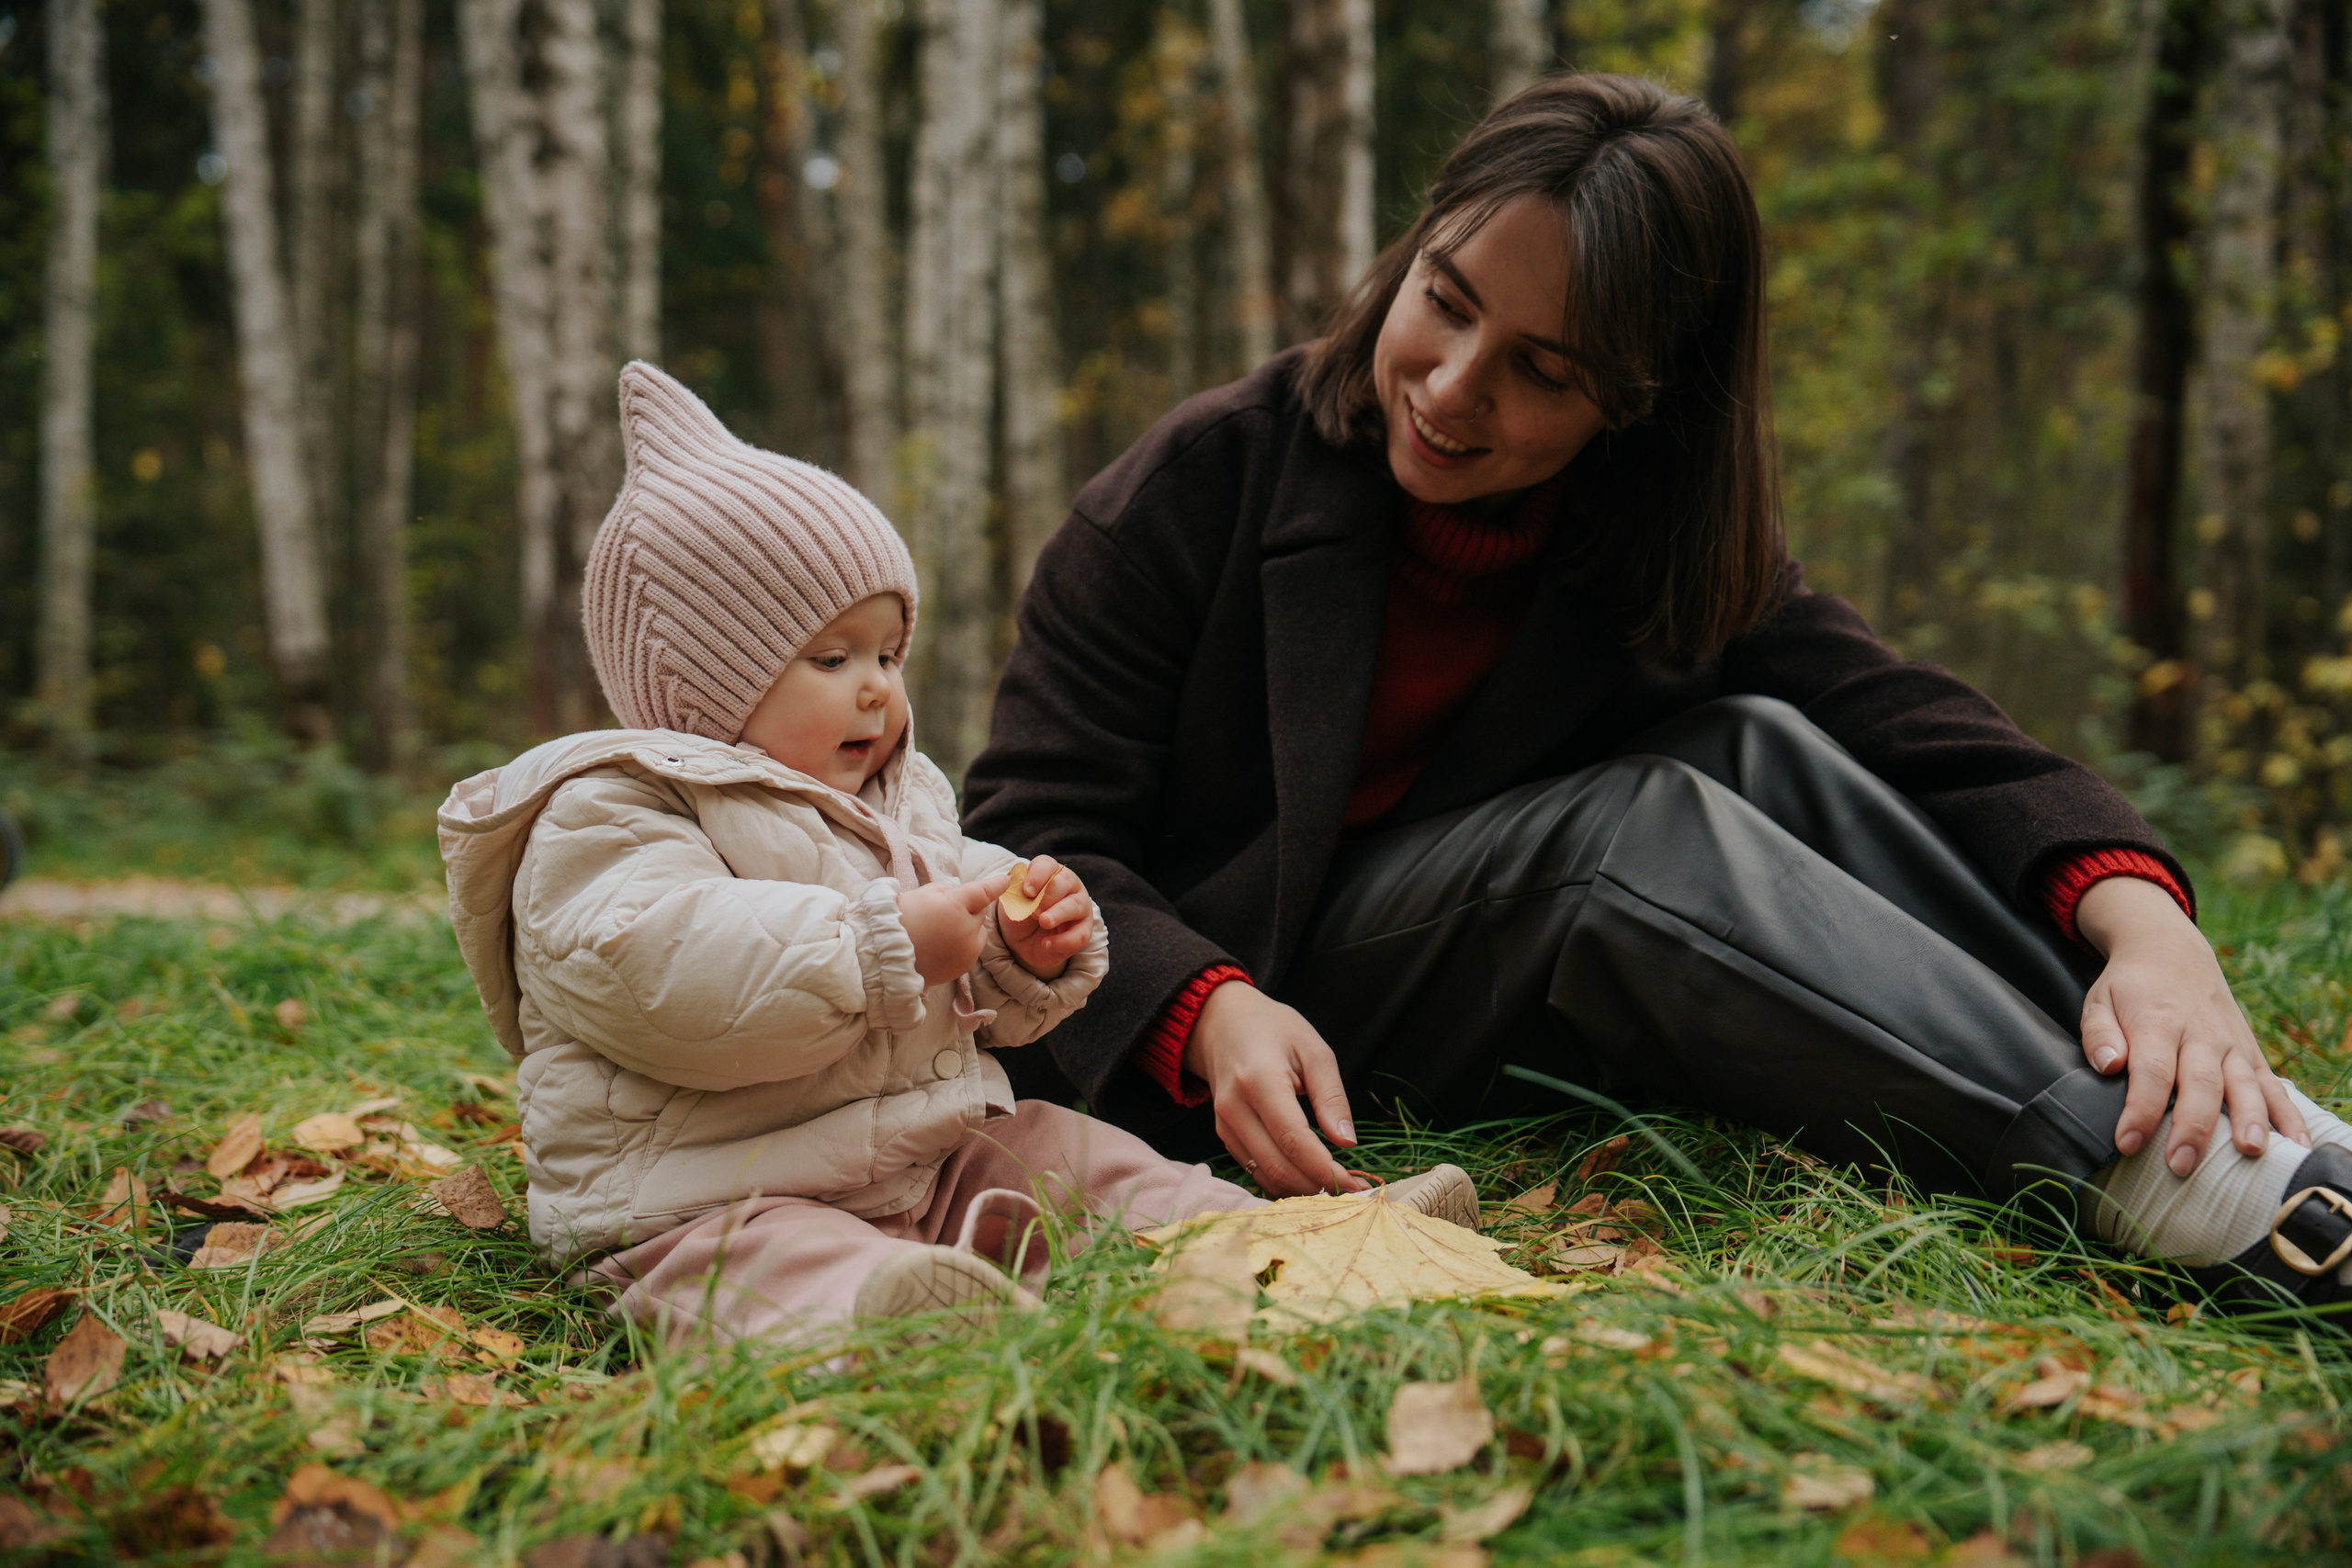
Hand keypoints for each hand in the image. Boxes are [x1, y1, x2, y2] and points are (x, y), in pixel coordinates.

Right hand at [898, 873, 1008, 986]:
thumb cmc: (900, 920)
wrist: (885, 957)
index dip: (996, 884)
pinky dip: (962, 945)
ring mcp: (966, 950)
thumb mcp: (921, 894)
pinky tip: (941, 947)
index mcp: (954, 906)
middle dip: (967, 910)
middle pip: (979, 913)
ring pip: (978, 932)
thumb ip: (947, 891)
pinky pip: (971, 949)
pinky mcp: (963, 967)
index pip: (983, 892)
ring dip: (967, 928)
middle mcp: (966, 929)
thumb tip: (961, 895)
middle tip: (942, 914)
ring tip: (940, 933)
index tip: (1006, 879)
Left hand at [998, 855, 1094, 980]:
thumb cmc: (1020, 915)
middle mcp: (1068, 885)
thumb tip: (1019, 893)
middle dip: (1048, 896)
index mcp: (1049, 873)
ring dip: (1058, 914)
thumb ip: (1015, 897)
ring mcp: (1079, 907)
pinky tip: (1046, 944)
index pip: (1046, 865)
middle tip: (1034, 912)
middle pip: (1064, 882)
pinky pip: (1079, 935)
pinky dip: (1063, 941)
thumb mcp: (1012, 905)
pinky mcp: (1083, 930)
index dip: (1037, 876)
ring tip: (1044, 922)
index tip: (1026, 892)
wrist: (1022, 943)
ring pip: (1075, 905)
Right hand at [1183, 982, 1367, 1196]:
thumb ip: (1331, 1097)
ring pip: (1264, 1174)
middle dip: (1317, 1186)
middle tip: (1351, 1192)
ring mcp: (1224, 1123)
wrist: (1221, 1023)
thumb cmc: (1273, 1029)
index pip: (1293, 1139)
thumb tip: (1348, 1142)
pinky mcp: (1224, 1134)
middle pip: (1277, 1165)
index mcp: (1260, 1079)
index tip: (1355, 1184)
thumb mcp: (1313, 1049)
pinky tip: (1308, 1178)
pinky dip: (1283, 1182)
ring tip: (1334, 1187)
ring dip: (1301, 1189)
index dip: (1325, 1169)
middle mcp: (1234, 1106)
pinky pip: (1253, 1169)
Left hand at [2076, 876, 2309, 1173]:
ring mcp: (2231, 1044)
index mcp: (2158, 1023)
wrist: (2171, 952)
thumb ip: (2099, 1035)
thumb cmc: (2129, 988)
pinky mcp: (2251, 1053)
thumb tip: (2109, 1065)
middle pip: (2201, 1084)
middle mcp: (2201, 1034)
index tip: (2127, 1142)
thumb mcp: (2099, 1002)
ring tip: (2251, 1153)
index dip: (2140, 1110)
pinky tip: (2297, 1144)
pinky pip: (2273, 1086)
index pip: (2151, 1072)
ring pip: (2245, 1085)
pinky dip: (2288, 1115)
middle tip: (2181, 1165)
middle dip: (2193, 1127)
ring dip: (2250, 1120)